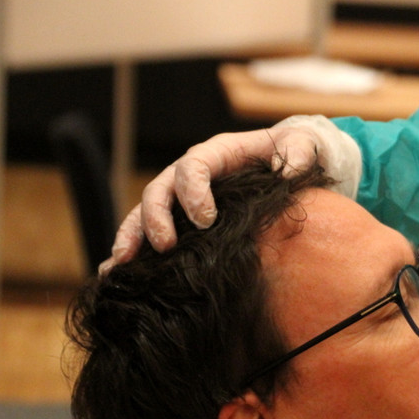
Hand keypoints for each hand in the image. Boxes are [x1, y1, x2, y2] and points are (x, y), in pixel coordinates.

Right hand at [101, 115, 361, 272]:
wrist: (283, 161)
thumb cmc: (290, 152)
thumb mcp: (301, 147)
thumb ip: (299, 155)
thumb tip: (290, 171)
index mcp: (216, 153)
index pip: (194, 166)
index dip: (194, 191)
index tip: (206, 220)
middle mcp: (190, 172)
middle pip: (160, 189)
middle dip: (157, 217)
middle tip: (166, 246)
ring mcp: (180, 194)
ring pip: (144, 211)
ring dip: (132, 234)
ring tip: (122, 262)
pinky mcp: (179, 216)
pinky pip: (147, 230)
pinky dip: (132, 247)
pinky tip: (118, 271)